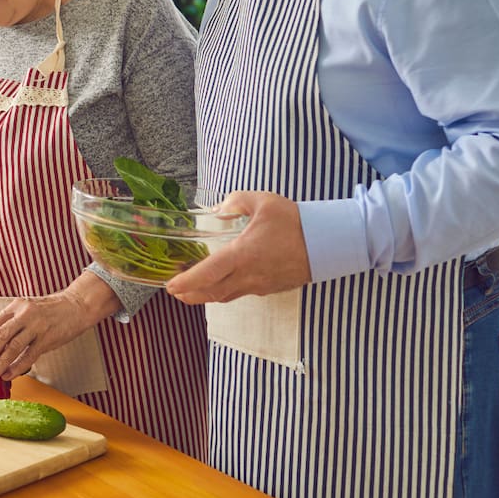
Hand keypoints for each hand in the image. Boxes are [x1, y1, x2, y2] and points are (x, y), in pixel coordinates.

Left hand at [0, 292, 92, 380]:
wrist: (76, 305)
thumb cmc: (49, 310)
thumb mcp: (27, 309)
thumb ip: (12, 323)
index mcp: (16, 306)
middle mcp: (24, 314)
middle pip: (1, 335)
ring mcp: (37, 326)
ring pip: (14, 346)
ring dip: (0, 362)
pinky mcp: (48, 338)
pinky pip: (30, 355)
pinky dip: (18, 366)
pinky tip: (9, 374)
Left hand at [165, 190, 312, 303]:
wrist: (328, 243)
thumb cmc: (295, 222)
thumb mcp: (262, 202)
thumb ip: (235, 202)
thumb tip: (217, 209)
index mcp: (242, 255)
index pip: (207, 274)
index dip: (186, 282)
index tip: (170, 286)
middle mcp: (248, 275)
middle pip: (212, 293)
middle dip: (190, 295)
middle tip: (175, 292)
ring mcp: (260, 285)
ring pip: (227, 296)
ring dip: (207, 295)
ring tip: (193, 291)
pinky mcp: (271, 288)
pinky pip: (242, 293)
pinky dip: (227, 291)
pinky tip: (224, 282)